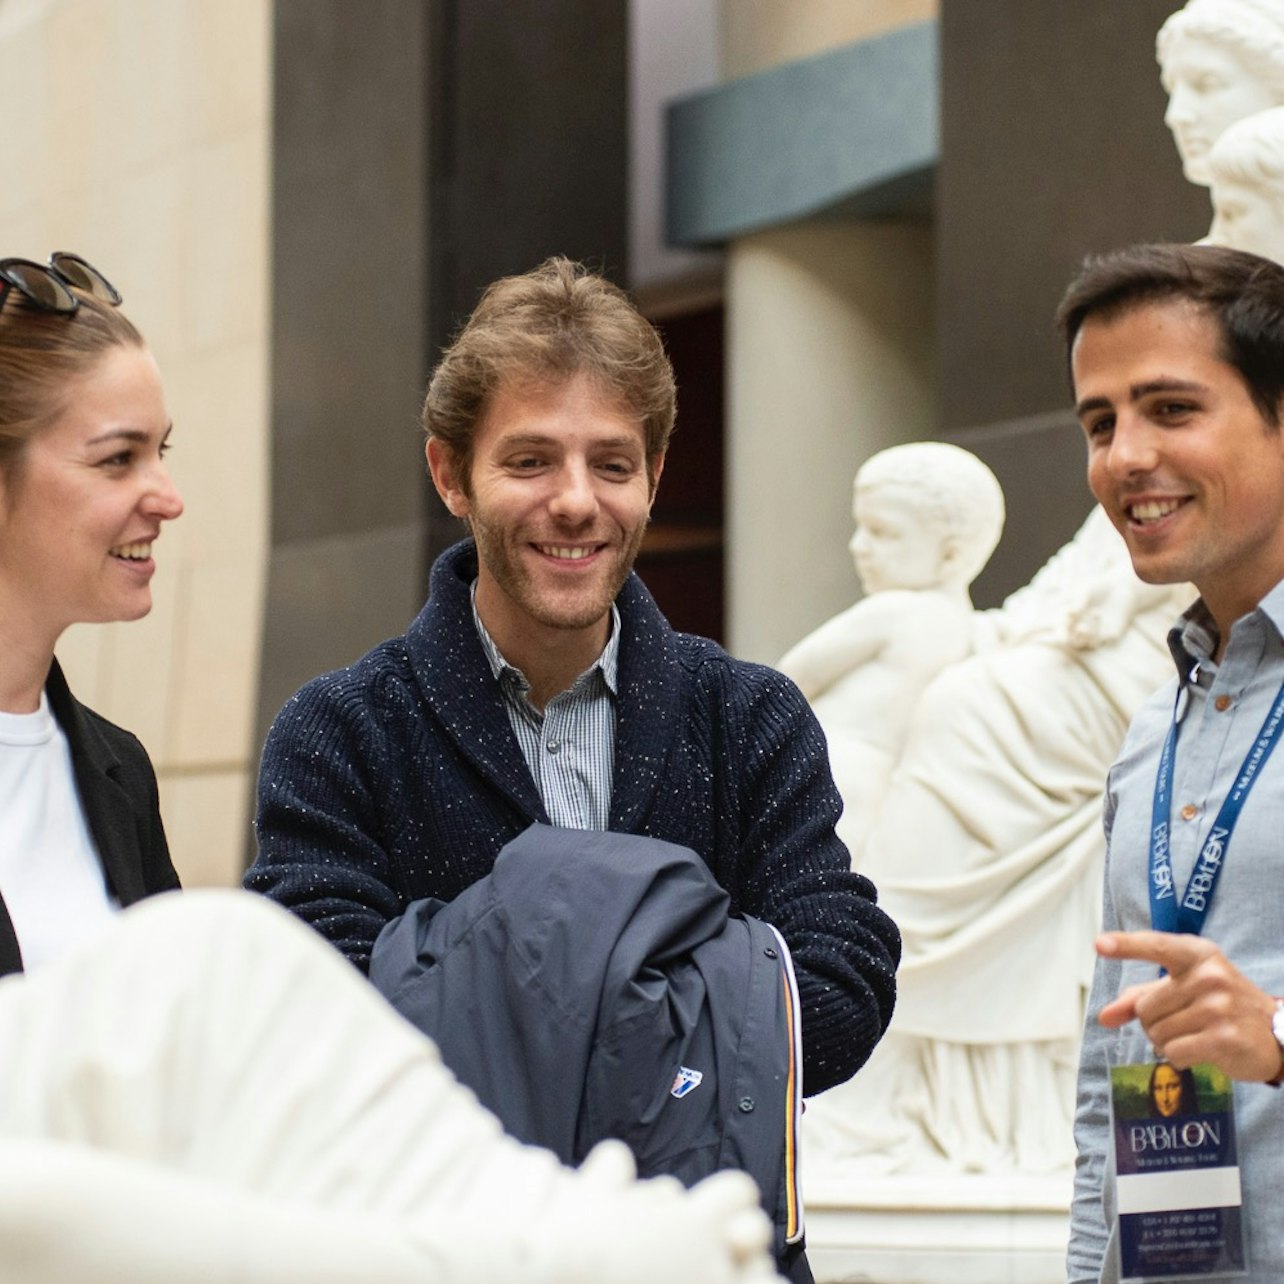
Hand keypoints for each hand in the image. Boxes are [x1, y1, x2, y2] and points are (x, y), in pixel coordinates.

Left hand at [1096, 930, 1282, 1082]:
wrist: (1273, 1032)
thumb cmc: (1218, 1004)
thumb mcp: (1181, 989)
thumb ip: (1139, 998)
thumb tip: (1104, 1017)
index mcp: (1196, 954)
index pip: (1156, 946)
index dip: (1126, 946)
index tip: (1099, 944)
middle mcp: (1209, 975)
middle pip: (1145, 1008)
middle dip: (1155, 1022)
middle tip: (1185, 1021)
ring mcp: (1219, 1006)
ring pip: (1157, 1033)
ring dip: (1168, 1042)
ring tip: (1196, 1034)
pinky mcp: (1224, 1037)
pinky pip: (1174, 1053)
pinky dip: (1180, 1058)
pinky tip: (1203, 1050)